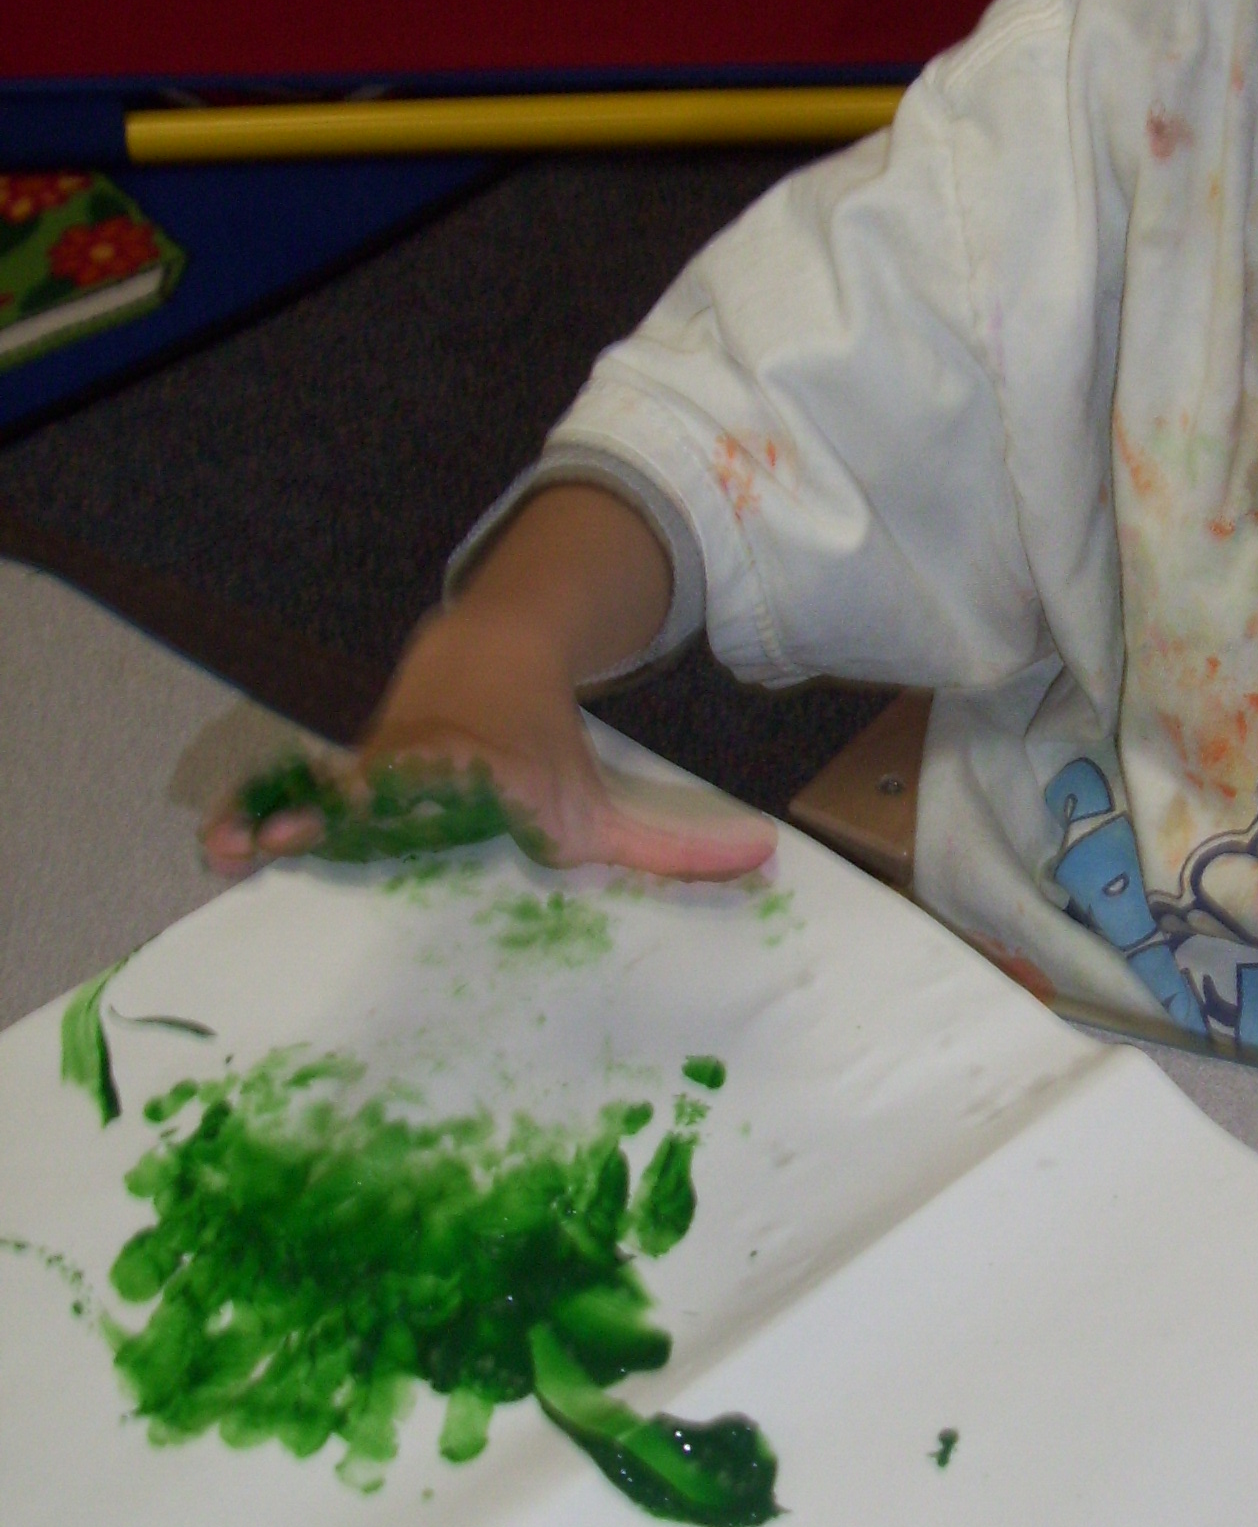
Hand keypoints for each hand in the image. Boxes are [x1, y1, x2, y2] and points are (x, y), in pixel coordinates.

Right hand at [204, 484, 773, 882]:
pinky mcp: (346, 771)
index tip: (454, 800)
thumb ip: (677, 847)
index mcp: (498, 778)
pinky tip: (220, 845)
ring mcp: (383, 768)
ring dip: (290, 820)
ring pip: (333, 793)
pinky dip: (259, 811)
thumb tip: (767, 863)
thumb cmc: (543, 758)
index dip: (465, 791)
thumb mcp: (609, 805)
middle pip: (396, 798)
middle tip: (309, 844)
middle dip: (357, 819)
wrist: (487, 664)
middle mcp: (436, 771)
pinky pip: (296, 793)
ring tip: (237, 852)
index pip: (480, 789)